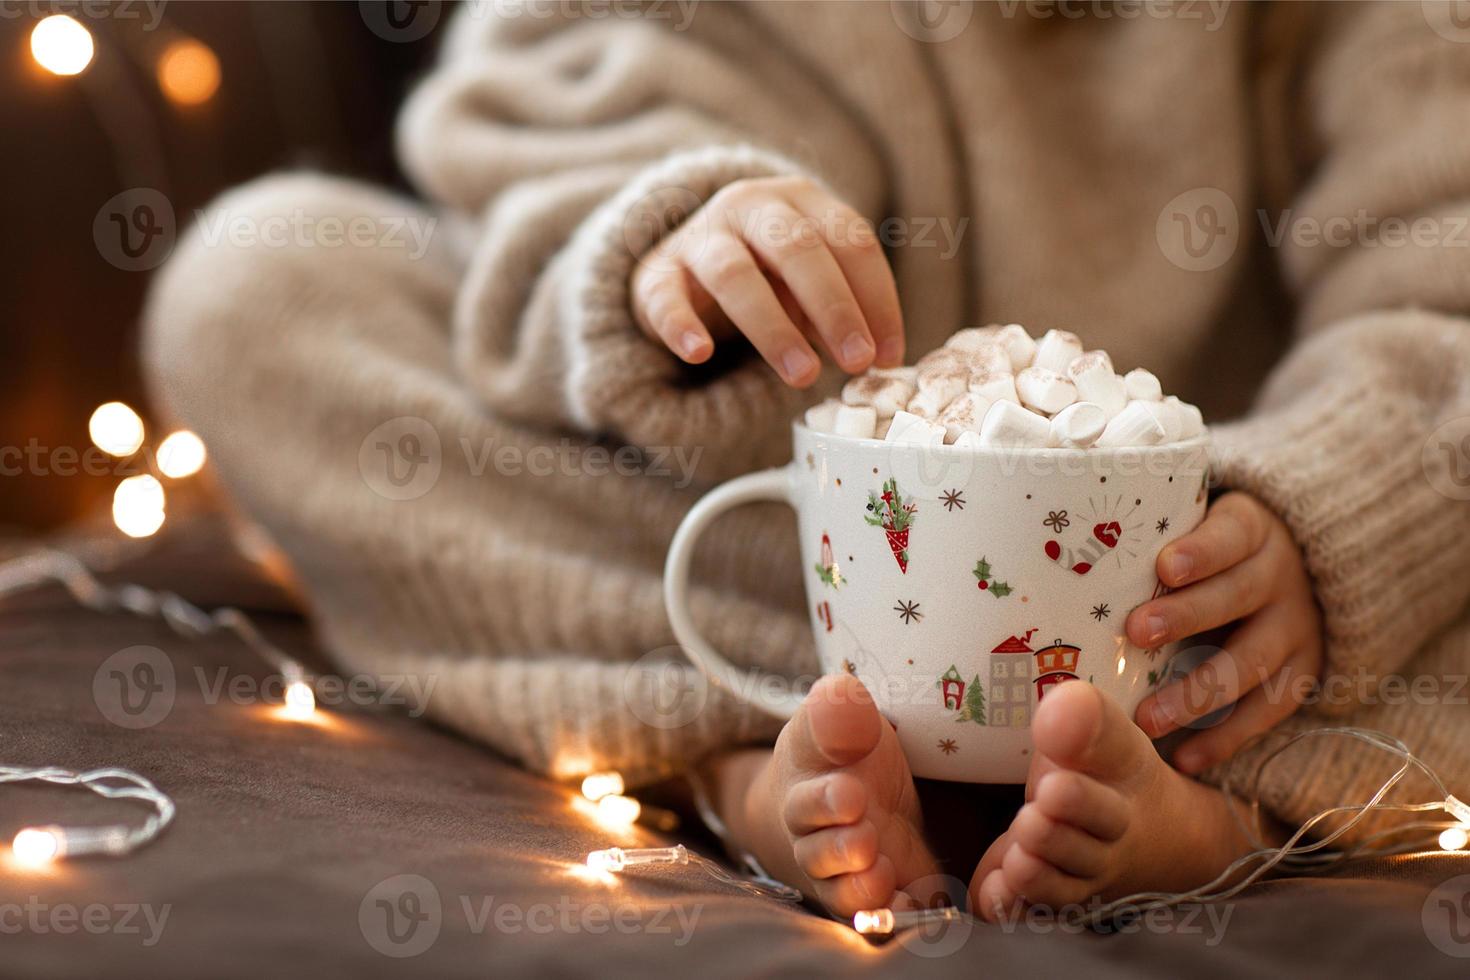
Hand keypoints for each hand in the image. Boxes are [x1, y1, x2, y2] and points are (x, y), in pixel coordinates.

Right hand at [630, 176, 903, 386]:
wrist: (681, 261)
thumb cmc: (765, 273)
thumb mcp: (808, 280)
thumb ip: (840, 309)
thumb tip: (879, 358)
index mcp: (801, 200)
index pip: (850, 240)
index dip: (877, 298)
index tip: (888, 355)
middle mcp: (750, 206)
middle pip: (797, 249)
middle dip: (834, 308)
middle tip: (857, 362)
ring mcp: (700, 235)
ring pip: (734, 273)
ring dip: (773, 328)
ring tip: (803, 376)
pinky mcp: (657, 272)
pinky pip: (666, 297)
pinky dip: (681, 325)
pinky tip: (700, 354)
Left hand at [1130, 492, 1322, 774]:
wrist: (1296, 567)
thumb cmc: (1212, 547)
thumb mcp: (1196, 524)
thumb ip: (1152, 536)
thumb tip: (1069, 549)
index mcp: (1251, 529)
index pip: (1231, 535)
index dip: (1202, 552)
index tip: (1164, 567)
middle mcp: (1280, 576)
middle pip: (1238, 595)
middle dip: (1188, 616)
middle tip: (1137, 632)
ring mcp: (1295, 627)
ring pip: (1252, 661)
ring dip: (1199, 691)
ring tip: (1149, 719)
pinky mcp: (1302, 671)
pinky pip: (1268, 710)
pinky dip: (1227, 737)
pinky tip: (1185, 759)